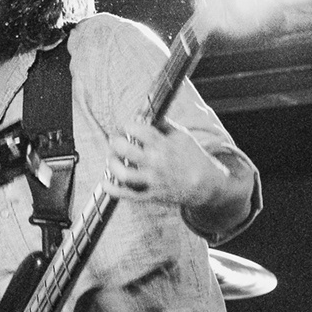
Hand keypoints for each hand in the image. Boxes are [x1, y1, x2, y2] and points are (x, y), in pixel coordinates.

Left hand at [106, 122, 230, 207]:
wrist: (206, 185)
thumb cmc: (194, 158)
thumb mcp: (182, 136)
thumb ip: (164, 125)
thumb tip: (146, 116)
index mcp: (163, 144)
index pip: (137, 129)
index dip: (127, 125)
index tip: (126, 127)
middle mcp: (156, 162)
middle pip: (125, 148)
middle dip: (115, 142)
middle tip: (115, 141)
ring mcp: (152, 180)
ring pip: (123, 173)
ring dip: (112, 164)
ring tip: (112, 159)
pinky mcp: (150, 196)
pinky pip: (127, 194)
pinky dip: (112, 189)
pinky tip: (105, 182)